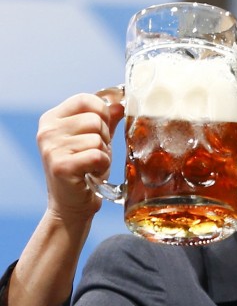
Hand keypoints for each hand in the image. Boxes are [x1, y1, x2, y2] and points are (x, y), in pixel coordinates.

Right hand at [37, 92, 123, 223]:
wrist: (72, 205)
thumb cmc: (85, 170)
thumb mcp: (95, 140)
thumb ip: (106, 120)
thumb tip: (120, 103)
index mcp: (52, 119)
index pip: (86, 99)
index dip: (103, 113)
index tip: (102, 130)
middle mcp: (47, 131)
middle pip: (95, 119)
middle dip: (104, 138)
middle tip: (94, 153)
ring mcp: (52, 148)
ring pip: (98, 138)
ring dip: (103, 153)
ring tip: (92, 165)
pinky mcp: (61, 166)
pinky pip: (97, 155)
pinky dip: (102, 165)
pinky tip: (92, 172)